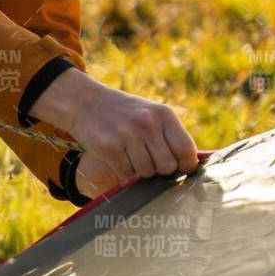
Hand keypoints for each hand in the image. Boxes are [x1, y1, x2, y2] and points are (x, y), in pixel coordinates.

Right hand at [30, 67, 198, 185]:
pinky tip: (116, 156)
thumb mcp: (150, 114)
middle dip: (159, 170)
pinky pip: (125, 173)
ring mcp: (128, 135)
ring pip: (146, 172)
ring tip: (130, 156)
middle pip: (167, 166)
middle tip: (148, 161)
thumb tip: (190, 165)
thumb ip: (169, 135)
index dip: (185, 166)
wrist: (85, 102)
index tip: (178, 169)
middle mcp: (148, 124)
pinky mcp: (109, 147)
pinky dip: (122, 170)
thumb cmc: (123, 112)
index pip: (187, 151)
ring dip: (139, 171)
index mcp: (164, 115)